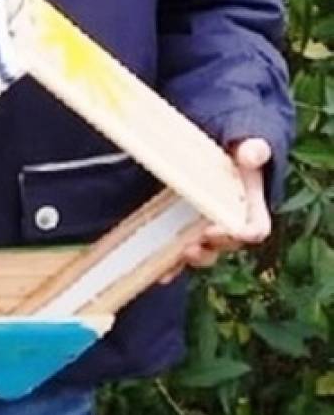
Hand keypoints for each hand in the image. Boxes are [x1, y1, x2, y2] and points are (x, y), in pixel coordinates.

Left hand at [160, 138, 271, 281]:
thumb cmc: (235, 147)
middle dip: (208, 250)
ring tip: (177, 253)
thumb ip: (253, 149)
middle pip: (224, 246)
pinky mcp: (186, 227)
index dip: (239, 235)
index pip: (255, 230)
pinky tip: (160, 270)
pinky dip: (171, 263)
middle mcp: (230, 220)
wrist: (217, 144)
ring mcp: (208, 226)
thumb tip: (251, 154)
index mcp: (250, 205)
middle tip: (191, 246)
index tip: (214, 229)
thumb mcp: (246, 144)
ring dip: (192, 258)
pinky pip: (182, 252)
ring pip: (204, 253)